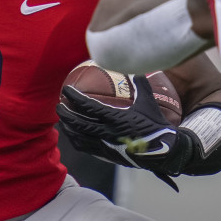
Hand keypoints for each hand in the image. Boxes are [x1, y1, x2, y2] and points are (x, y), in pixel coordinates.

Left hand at [57, 74, 192, 189]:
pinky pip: (86, 147)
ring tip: (62, 121)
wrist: (163, 149)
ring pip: (80, 138)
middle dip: (66, 114)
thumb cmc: (155, 123)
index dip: (75, 98)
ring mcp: (106, 145)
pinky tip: (73, 136)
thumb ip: (140, 84)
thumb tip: (134, 66)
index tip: (66, 90)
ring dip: (69, 129)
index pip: (89, 106)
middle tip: (58, 106)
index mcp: (116, 118)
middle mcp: (108, 133)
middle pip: (79, 123)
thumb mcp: (148, 101)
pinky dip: (77, 141)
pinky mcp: (107, 154)